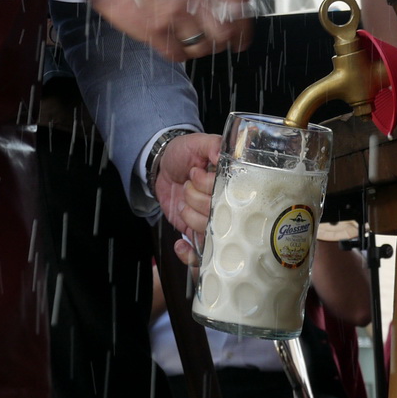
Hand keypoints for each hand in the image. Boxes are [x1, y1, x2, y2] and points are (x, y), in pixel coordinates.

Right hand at [88, 0, 250, 61]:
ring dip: (200, 49)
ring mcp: (172, 15)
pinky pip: (178, 55)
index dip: (244, 27)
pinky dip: (180, 54)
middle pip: (223, 33)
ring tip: (192, 42)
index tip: (243, 37)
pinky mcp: (154, 32)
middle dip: (225, 42)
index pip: (236, 7)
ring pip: (201, 47)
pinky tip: (175, 45)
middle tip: (220, 45)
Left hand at [153, 132, 219, 263]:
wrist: (162, 169)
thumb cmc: (183, 153)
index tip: (195, 173)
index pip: (229, 193)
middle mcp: (228, 205)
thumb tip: (223, 156)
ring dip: (189, 215)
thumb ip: (212, 145)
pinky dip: (189, 254)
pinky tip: (181, 243)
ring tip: (183, 200)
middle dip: (195, 199)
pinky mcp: (199, 234)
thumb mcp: (197, 143)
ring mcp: (214, 221)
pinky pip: (201, 255)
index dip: (207, 185)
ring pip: (208, 231)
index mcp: (234, 183)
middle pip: (219, 214)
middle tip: (187, 184)